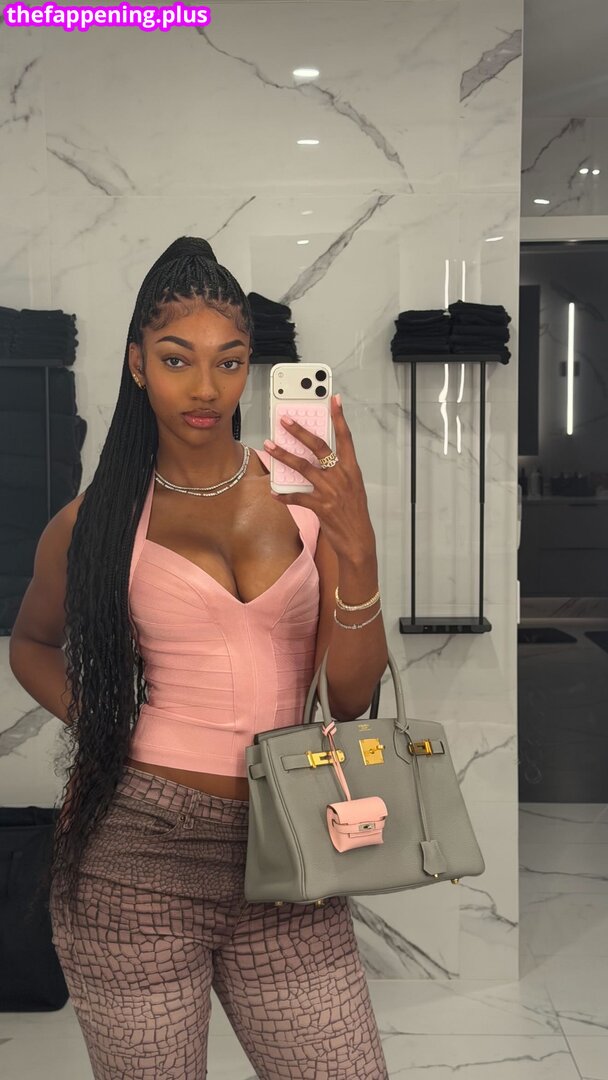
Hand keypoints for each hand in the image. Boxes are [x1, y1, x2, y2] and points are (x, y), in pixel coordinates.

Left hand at [263, 395, 375, 562]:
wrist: (358, 539)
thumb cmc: (353, 512)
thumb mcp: (351, 487)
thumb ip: (336, 471)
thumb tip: (314, 458)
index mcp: (352, 469)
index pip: (346, 438)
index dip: (339, 418)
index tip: (333, 399)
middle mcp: (342, 477)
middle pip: (319, 447)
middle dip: (300, 431)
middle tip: (285, 420)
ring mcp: (331, 491)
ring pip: (303, 467)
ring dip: (283, 456)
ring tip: (269, 446)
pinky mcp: (321, 507)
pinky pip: (297, 497)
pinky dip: (283, 495)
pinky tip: (273, 492)